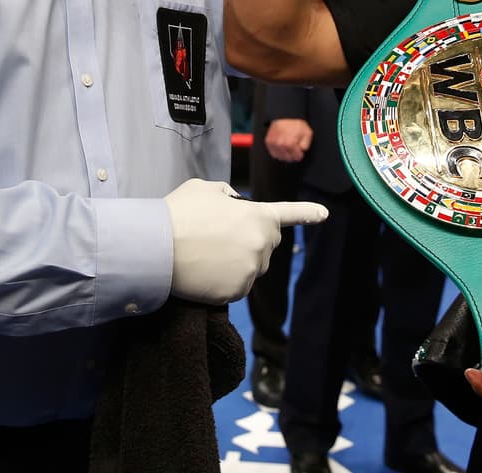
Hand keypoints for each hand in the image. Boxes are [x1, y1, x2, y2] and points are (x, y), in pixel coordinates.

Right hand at [164, 178, 327, 303]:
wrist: (156, 246)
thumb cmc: (180, 213)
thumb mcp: (205, 189)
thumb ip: (226, 196)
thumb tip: (232, 205)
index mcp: (259, 216)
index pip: (289, 213)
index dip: (307, 213)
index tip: (324, 214)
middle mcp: (262, 244)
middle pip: (265, 245)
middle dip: (250, 241)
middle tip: (219, 237)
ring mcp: (251, 271)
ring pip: (251, 268)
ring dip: (237, 262)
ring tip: (207, 254)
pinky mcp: (236, 293)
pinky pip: (237, 287)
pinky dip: (224, 282)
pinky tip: (205, 271)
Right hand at [265, 118, 312, 162]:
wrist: (285, 116)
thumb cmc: (296, 124)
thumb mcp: (307, 133)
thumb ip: (306, 145)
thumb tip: (301, 151)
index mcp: (290, 143)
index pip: (297, 157)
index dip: (300, 154)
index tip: (300, 150)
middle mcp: (280, 144)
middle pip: (289, 159)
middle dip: (293, 155)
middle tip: (294, 148)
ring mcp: (273, 144)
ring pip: (281, 157)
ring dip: (285, 155)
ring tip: (288, 147)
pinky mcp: (268, 142)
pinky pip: (274, 154)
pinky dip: (278, 152)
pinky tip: (282, 147)